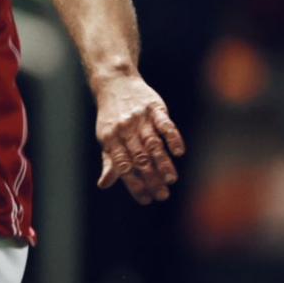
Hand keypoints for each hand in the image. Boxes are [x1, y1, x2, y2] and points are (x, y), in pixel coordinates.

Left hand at [93, 73, 185, 204]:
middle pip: (140, 158)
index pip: (123, 167)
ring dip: (163, 163)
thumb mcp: (106, 138)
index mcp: (110, 140)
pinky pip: (165, 125)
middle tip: (163, 195)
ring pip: (153, 144)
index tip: (146, 199)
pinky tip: (179, 152)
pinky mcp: (155, 108)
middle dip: (151, 179)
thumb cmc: (112, 118)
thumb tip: (104, 184)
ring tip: (172, 179)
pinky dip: (173, 138)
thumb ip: (110, 162)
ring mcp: (140, 119)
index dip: (134, 184)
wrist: (116, 83)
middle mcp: (124, 130)